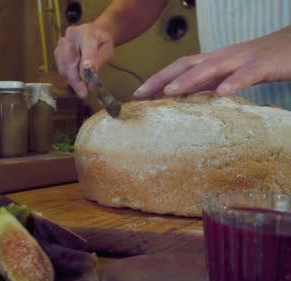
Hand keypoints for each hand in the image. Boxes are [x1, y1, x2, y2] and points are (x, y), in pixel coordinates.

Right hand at [54, 23, 113, 96]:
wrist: (93, 33)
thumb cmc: (101, 42)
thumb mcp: (107, 49)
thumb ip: (100, 59)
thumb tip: (91, 73)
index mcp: (87, 32)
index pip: (87, 46)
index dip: (87, 58)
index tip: (88, 69)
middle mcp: (71, 36)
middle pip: (69, 59)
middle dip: (75, 78)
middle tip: (83, 93)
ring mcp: (61, 44)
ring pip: (63, 66)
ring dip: (72, 80)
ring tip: (82, 87)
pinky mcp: (57, 53)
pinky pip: (61, 69)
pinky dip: (69, 77)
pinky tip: (77, 79)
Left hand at [134, 26, 290, 98]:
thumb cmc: (264, 61)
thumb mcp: (232, 74)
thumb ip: (211, 84)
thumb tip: (187, 98)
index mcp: (216, 60)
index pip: (181, 67)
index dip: (158, 77)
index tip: (138, 94)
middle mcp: (225, 57)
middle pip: (188, 64)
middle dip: (162, 78)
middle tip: (141, 94)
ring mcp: (244, 60)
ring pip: (213, 67)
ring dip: (190, 79)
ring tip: (171, 92)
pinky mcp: (265, 65)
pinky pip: (249, 74)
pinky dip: (235, 82)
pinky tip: (223, 93)